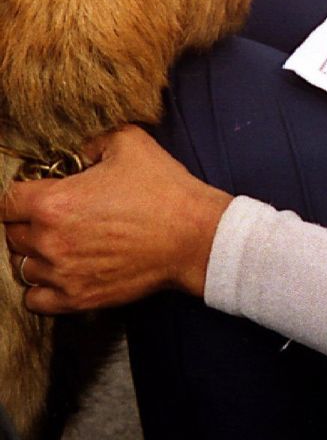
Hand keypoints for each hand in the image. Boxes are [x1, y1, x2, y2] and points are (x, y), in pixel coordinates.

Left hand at [1, 126, 231, 313]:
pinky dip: (41, 286)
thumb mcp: (128, 142)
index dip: (20, 191)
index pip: (6, 200)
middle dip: (28, 220)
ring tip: (60, 240)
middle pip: (12, 234)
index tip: (36, 189)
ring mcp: (62, 275)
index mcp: (53, 203)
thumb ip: (91, 142)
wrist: (192, 236)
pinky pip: (35, 300)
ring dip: (35, 253)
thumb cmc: (162, 188)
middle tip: (54, 212)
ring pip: (21, 266)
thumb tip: (77, 152)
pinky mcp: (78, 299)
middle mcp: (49, 242)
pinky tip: (60, 270)